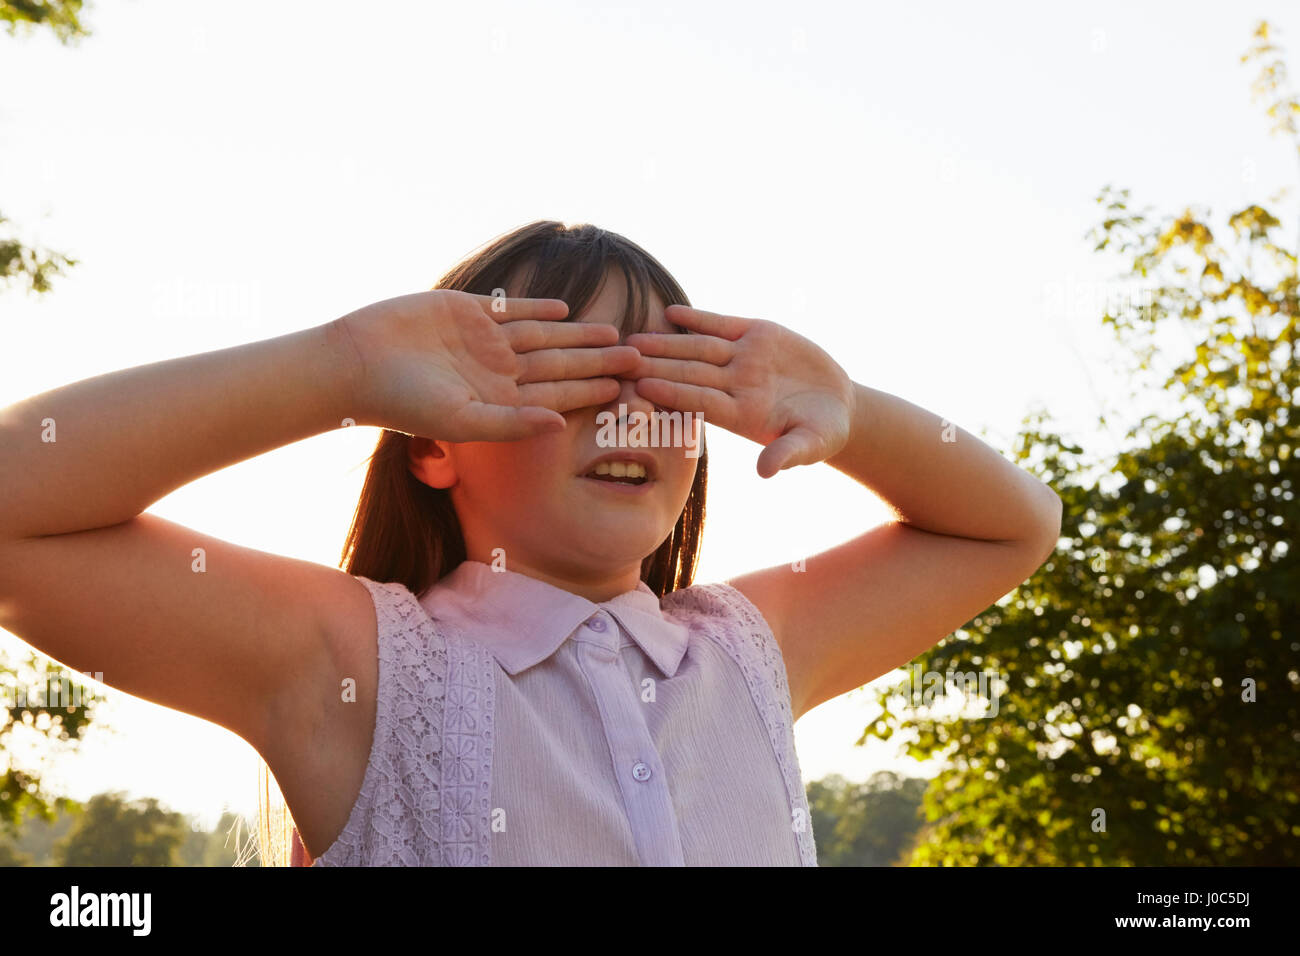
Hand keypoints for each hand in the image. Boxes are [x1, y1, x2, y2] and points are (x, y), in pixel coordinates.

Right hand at [336, 289, 639, 440]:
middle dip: (598, 360)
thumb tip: (561, 426)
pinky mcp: (467, 311)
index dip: (594, 390)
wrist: (357, 362)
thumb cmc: (404, 402)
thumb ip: (512, 424)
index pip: (558, 394)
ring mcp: (484, 340)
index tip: (630, 389)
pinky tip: (566, 308)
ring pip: (544, 335)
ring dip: (578, 333)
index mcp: (500, 400)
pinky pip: (511, 309)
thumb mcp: (462, 421)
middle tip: (641, 356)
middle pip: (560, 363)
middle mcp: (498, 371)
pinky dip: (538, 307)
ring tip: (615, 331)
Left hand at [626, 305, 854, 477]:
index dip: (673, 393)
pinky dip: (698, 319)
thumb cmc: (823, 432)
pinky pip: (721, 325)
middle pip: (689, 373)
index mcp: (742, 415)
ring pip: (698, 348)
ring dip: (666, 342)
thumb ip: (788, 454)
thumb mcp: (811, 444)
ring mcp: (742, 359)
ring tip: (635, 337)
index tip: (644, 387)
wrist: (837, 404)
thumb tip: (766, 472)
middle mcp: (735, 386)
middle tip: (621, 358)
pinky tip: (671, 312)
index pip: (700, 402)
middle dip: (656, 365)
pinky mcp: (756, 335)